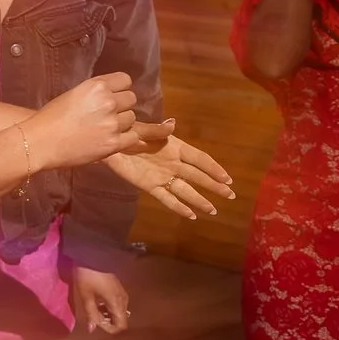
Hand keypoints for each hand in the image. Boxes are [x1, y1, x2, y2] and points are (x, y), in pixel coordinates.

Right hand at [20, 73, 143, 172]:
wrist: (39, 142)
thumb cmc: (50, 119)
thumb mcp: (73, 95)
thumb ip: (95, 92)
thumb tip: (112, 94)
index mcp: (96, 86)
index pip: (125, 80)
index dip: (119, 88)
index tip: (112, 96)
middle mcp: (107, 102)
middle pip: (131, 99)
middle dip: (121, 106)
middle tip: (107, 115)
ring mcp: (112, 123)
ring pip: (132, 118)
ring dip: (122, 123)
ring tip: (105, 129)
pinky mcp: (113, 143)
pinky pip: (133, 137)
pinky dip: (124, 139)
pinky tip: (110, 139)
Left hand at [68, 266, 131, 334]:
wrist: (93, 254)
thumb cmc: (88, 277)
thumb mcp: (86, 296)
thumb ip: (90, 314)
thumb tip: (92, 329)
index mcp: (117, 304)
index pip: (121, 326)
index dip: (108, 328)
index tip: (96, 322)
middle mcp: (124, 300)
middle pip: (120, 319)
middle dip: (106, 321)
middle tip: (92, 314)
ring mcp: (122, 293)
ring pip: (118, 311)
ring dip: (106, 314)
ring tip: (93, 307)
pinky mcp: (118, 288)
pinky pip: (116, 304)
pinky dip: (108, 306)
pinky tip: (97, 300)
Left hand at [101, 121, 236, 218]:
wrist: (108, 146)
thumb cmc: (127, 134)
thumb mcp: (141, 130)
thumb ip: (158, 130)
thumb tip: (173, 124)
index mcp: (175, 147)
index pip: (199, 159)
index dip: (214, 168)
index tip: (228, 178)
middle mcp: (173, 164)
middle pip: (197, 176)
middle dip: (213, 186)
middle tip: (230, 195)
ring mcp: (162, 176)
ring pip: (185, 190)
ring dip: (199, 199)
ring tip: (213, 210)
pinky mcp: (150, 186)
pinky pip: (167, 198)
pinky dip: (178, 207)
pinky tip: (190, 215)